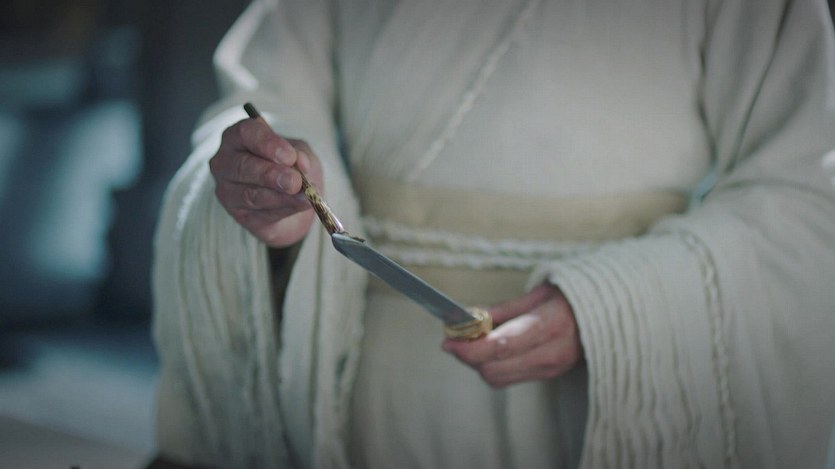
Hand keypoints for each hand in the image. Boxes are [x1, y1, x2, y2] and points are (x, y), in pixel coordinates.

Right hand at [209, 117, 322, 246]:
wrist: (291, 197)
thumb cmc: (289, 165)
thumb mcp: (298, 152)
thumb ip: (299, 153)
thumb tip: (300, 161)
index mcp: (237, 137)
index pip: (246, 133)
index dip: (268, 144)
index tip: (290, 156)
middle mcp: (225, 162)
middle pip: (244, 167)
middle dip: (272, 175)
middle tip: (295, 181)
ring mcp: (228, 190)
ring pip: (251, 195)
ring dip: (281, 197)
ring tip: (305, 196)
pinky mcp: (239, 214)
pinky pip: (260, 214)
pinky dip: (284, 210)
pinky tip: (301, 205)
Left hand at [442, 283, 582, 387]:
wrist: (605, 314)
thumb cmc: (570, 298)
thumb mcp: (537, 294)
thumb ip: (501, 310)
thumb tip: (466, 317)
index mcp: (550, 325)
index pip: (501, 346)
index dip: (470, 347)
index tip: (448, 339)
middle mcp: (552, 353)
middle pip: (494, 369)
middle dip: (469, 355)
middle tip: (456, 337)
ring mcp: (551, 369)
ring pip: (498, 378)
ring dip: (478, 363)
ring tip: (474, 340)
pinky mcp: (548, 376)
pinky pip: (508, 379)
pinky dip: (492, 366)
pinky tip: (491, 349)